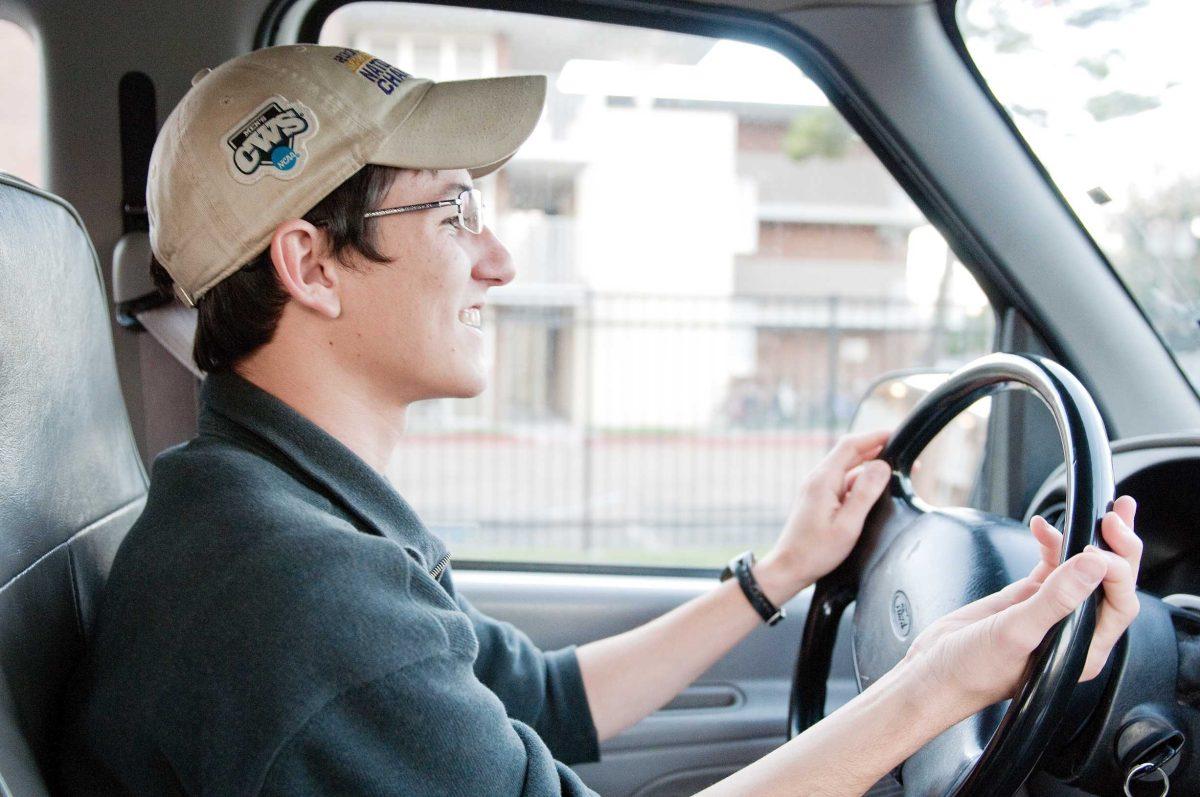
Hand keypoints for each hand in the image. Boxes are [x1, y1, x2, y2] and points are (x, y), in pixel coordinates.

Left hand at [758, 430, 892, 602]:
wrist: (789, 568)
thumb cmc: (816, 551)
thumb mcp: (848, 524)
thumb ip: (865, 493)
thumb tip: (882, 466)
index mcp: (823, 480)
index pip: (850, 445)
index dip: (875, 436)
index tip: (897, 435)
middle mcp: (818, 479)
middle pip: (850, 453)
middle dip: (878, 450)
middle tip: (905, 457)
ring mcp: (817, 488)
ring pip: (848, 468)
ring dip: (871, 467)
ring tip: (897, 473)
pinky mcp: (819, 499)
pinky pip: (843, 482)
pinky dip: (861, 481)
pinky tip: (876, 491)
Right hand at [901, 496, 1140, 717]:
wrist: (933, 671)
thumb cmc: (973, 670)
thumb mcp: (1016, 632)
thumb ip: (1056, 599)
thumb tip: (1092, 565)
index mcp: (1083, 649)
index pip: (1118, 602)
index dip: (1115, 569)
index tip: (1095, 546)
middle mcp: (1073, 631)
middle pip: (1109, 583)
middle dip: (1115, 547)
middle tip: (1114, 515)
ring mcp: (1050, 612)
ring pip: (1082, 570)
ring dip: (1083, 539)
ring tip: (1088, 511)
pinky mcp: (1026, 599)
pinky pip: (1050, 566)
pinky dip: (1050, 544)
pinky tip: (1042, 529)